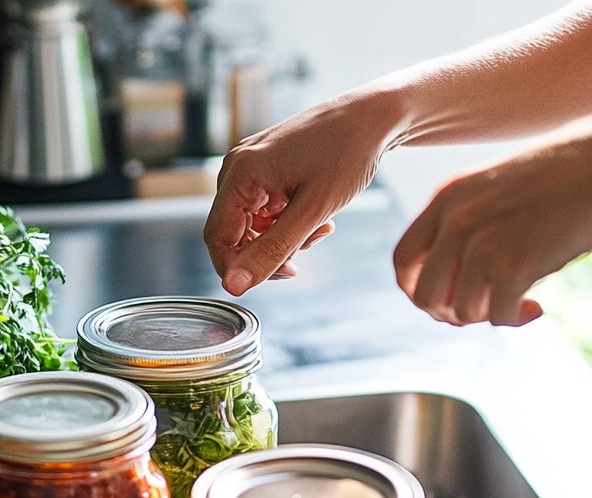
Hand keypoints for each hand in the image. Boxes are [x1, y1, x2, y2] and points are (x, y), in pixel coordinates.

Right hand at [204, 91, 393, 295]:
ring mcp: (252, 164)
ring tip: (320, 228)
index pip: (217, 238)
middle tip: (304, 257)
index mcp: (241, 173)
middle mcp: (238, 166)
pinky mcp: (267, 166)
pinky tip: (316, 216)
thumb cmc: (347, 153)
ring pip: (252, 224)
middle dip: (267, 252)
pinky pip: (264, 208)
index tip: (276, 276)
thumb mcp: (311, 212)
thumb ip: (270, 251)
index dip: (238, 268)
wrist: (374, 116)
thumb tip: (234, 285)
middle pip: (233, 232)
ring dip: (282, 238)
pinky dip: (287, 221)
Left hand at [392, 140, 591, 325]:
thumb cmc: (555, 182)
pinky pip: (497, 316)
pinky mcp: (513, 265)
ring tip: (517, 303)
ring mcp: (482, 244)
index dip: (417, 289)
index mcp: (445, 201)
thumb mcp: (489, 192)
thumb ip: (462, 229)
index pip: (403, 262)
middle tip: (481, 310)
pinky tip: (537, 308)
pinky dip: (515, 319)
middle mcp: (455, 222)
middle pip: (425, 296)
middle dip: (449, 313)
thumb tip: (450, 292)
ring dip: (488, 316)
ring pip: (461, 311)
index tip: (445, 297)